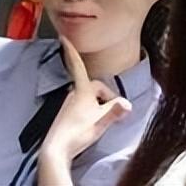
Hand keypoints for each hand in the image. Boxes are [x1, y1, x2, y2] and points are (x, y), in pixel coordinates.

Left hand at [40, 36, 131, 164]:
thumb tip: (128, 105)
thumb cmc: (78, 133)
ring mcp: (69, 104)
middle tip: (115, 107)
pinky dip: (92, 110)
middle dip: (105, 94)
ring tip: (105, 118)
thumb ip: (114, 112)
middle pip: (94, 86)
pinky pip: (83, 106)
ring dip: (99, 103)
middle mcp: (73, 94)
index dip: (72, 51)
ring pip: (89, 97)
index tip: (63, 36)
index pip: (78, 65)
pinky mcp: (67, 115)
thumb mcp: (100, 122)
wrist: (57, 149)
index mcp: (82, 90)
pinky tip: (93, 123)